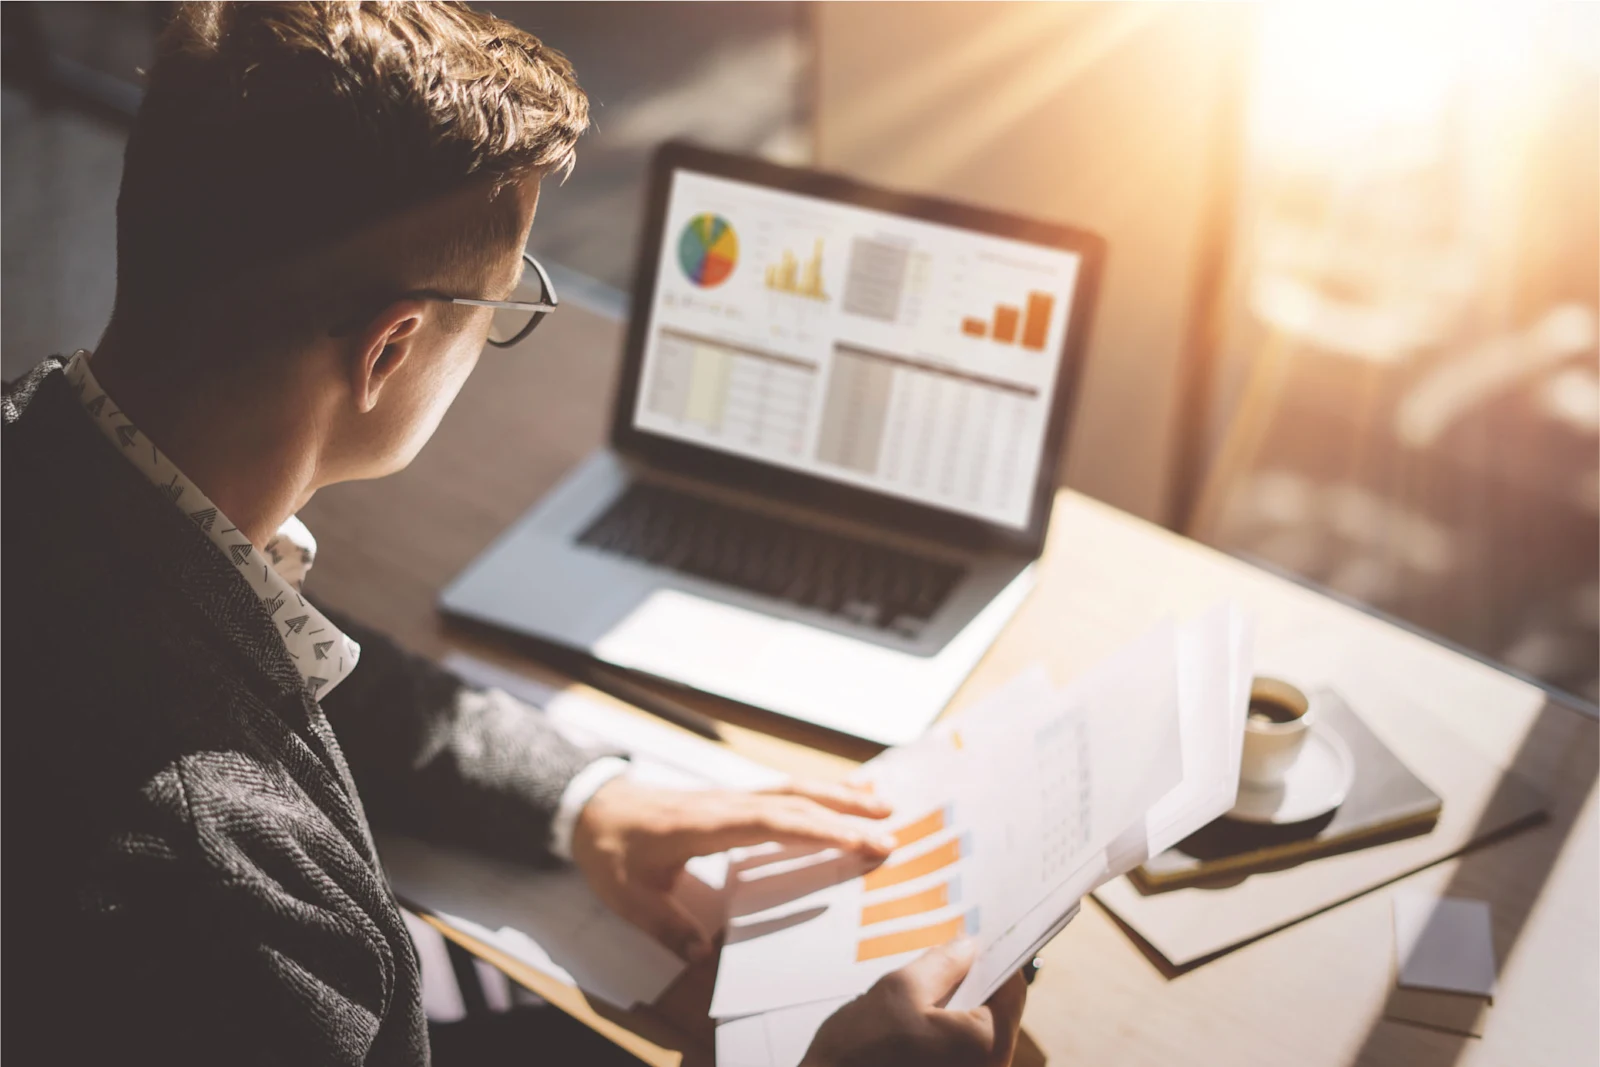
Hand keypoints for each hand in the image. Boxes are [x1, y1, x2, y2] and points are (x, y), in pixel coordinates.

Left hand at [571, 777, 894, 959]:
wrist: (592, 809)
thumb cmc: (611, 851)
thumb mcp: (628, 897)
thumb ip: (666, 925)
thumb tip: (700, 955)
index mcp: (704, 826)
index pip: (770, 824)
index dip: (816, 831)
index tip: (857, 842)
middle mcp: (725, 804)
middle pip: (793, 803)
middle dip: (844, 815)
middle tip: (891, 831)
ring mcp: (732, 796)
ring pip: (793, 789)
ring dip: (839, 795)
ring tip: (884, 803)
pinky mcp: (734, 799)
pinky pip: (783, 790)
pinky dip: (819, 789)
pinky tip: (847, 788)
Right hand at [801, 939, 1026, 1066]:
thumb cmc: (860, 1050)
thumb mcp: (900, 989)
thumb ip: (942, 964)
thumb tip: (968, 948)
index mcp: (987, 1046)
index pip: (1012, 992)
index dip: (995, 959)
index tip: (978, 939)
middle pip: (996, 1014)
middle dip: (973, 982)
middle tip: (949, 954)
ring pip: (975, 1035)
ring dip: (957, 1007)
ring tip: (928, 983)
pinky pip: (957, 1053)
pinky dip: (945, 1031)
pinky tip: (919, 1016)